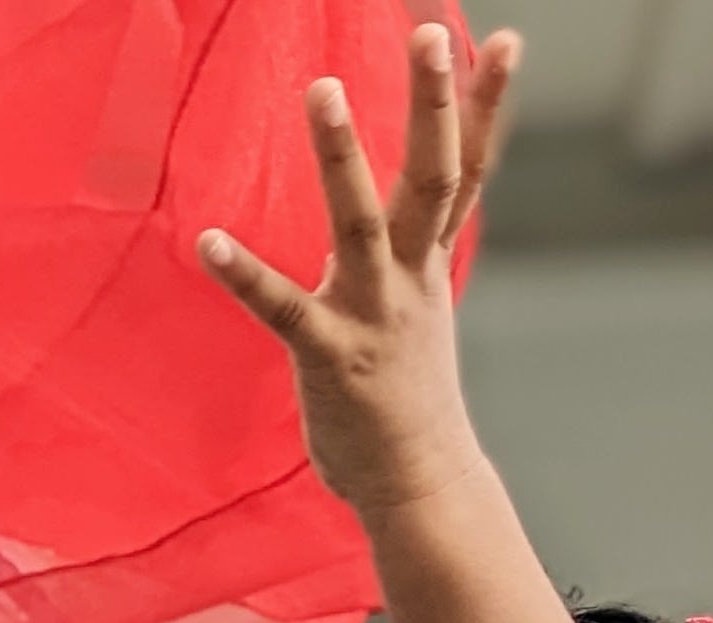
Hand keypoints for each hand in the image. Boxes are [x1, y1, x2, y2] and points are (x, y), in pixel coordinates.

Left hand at [199, 22, 519, 519]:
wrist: (419, 487)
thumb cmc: (411, 398)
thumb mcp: (423, 305)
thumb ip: (417, 250)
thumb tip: (420, 211)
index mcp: (430, 263)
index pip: (467, 170)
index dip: (486, 105)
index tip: (503, 41)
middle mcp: (409, 280)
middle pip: (431, 177)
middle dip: (435, 105)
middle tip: (428, 32)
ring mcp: (372, 316)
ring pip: (361, 223)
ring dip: (341, 157)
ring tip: (323, 89)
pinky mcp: (328, 357)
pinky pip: (283, 308)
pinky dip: (246, 274)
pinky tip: (209, 241)